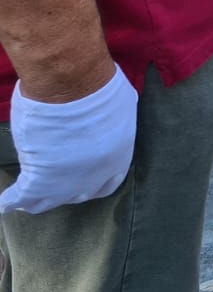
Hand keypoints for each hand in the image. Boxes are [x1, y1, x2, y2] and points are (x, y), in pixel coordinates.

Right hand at [0, 66, 137, 214]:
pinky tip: (6, 203)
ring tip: (27, 200)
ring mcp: (65, 183)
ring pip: (48, 201)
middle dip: (68, 189)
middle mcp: (93, 178)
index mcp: (118, 159)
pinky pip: (21, 196)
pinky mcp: (38, 180)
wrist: (73, 89)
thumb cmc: (101, 88)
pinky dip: (11, 200)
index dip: (95, 182)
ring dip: (38, 200)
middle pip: (78, 194)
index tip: (85, 179)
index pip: (107, 184)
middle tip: (56, 182)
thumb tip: (111, 116)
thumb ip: (115, 119)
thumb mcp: (122, 106)